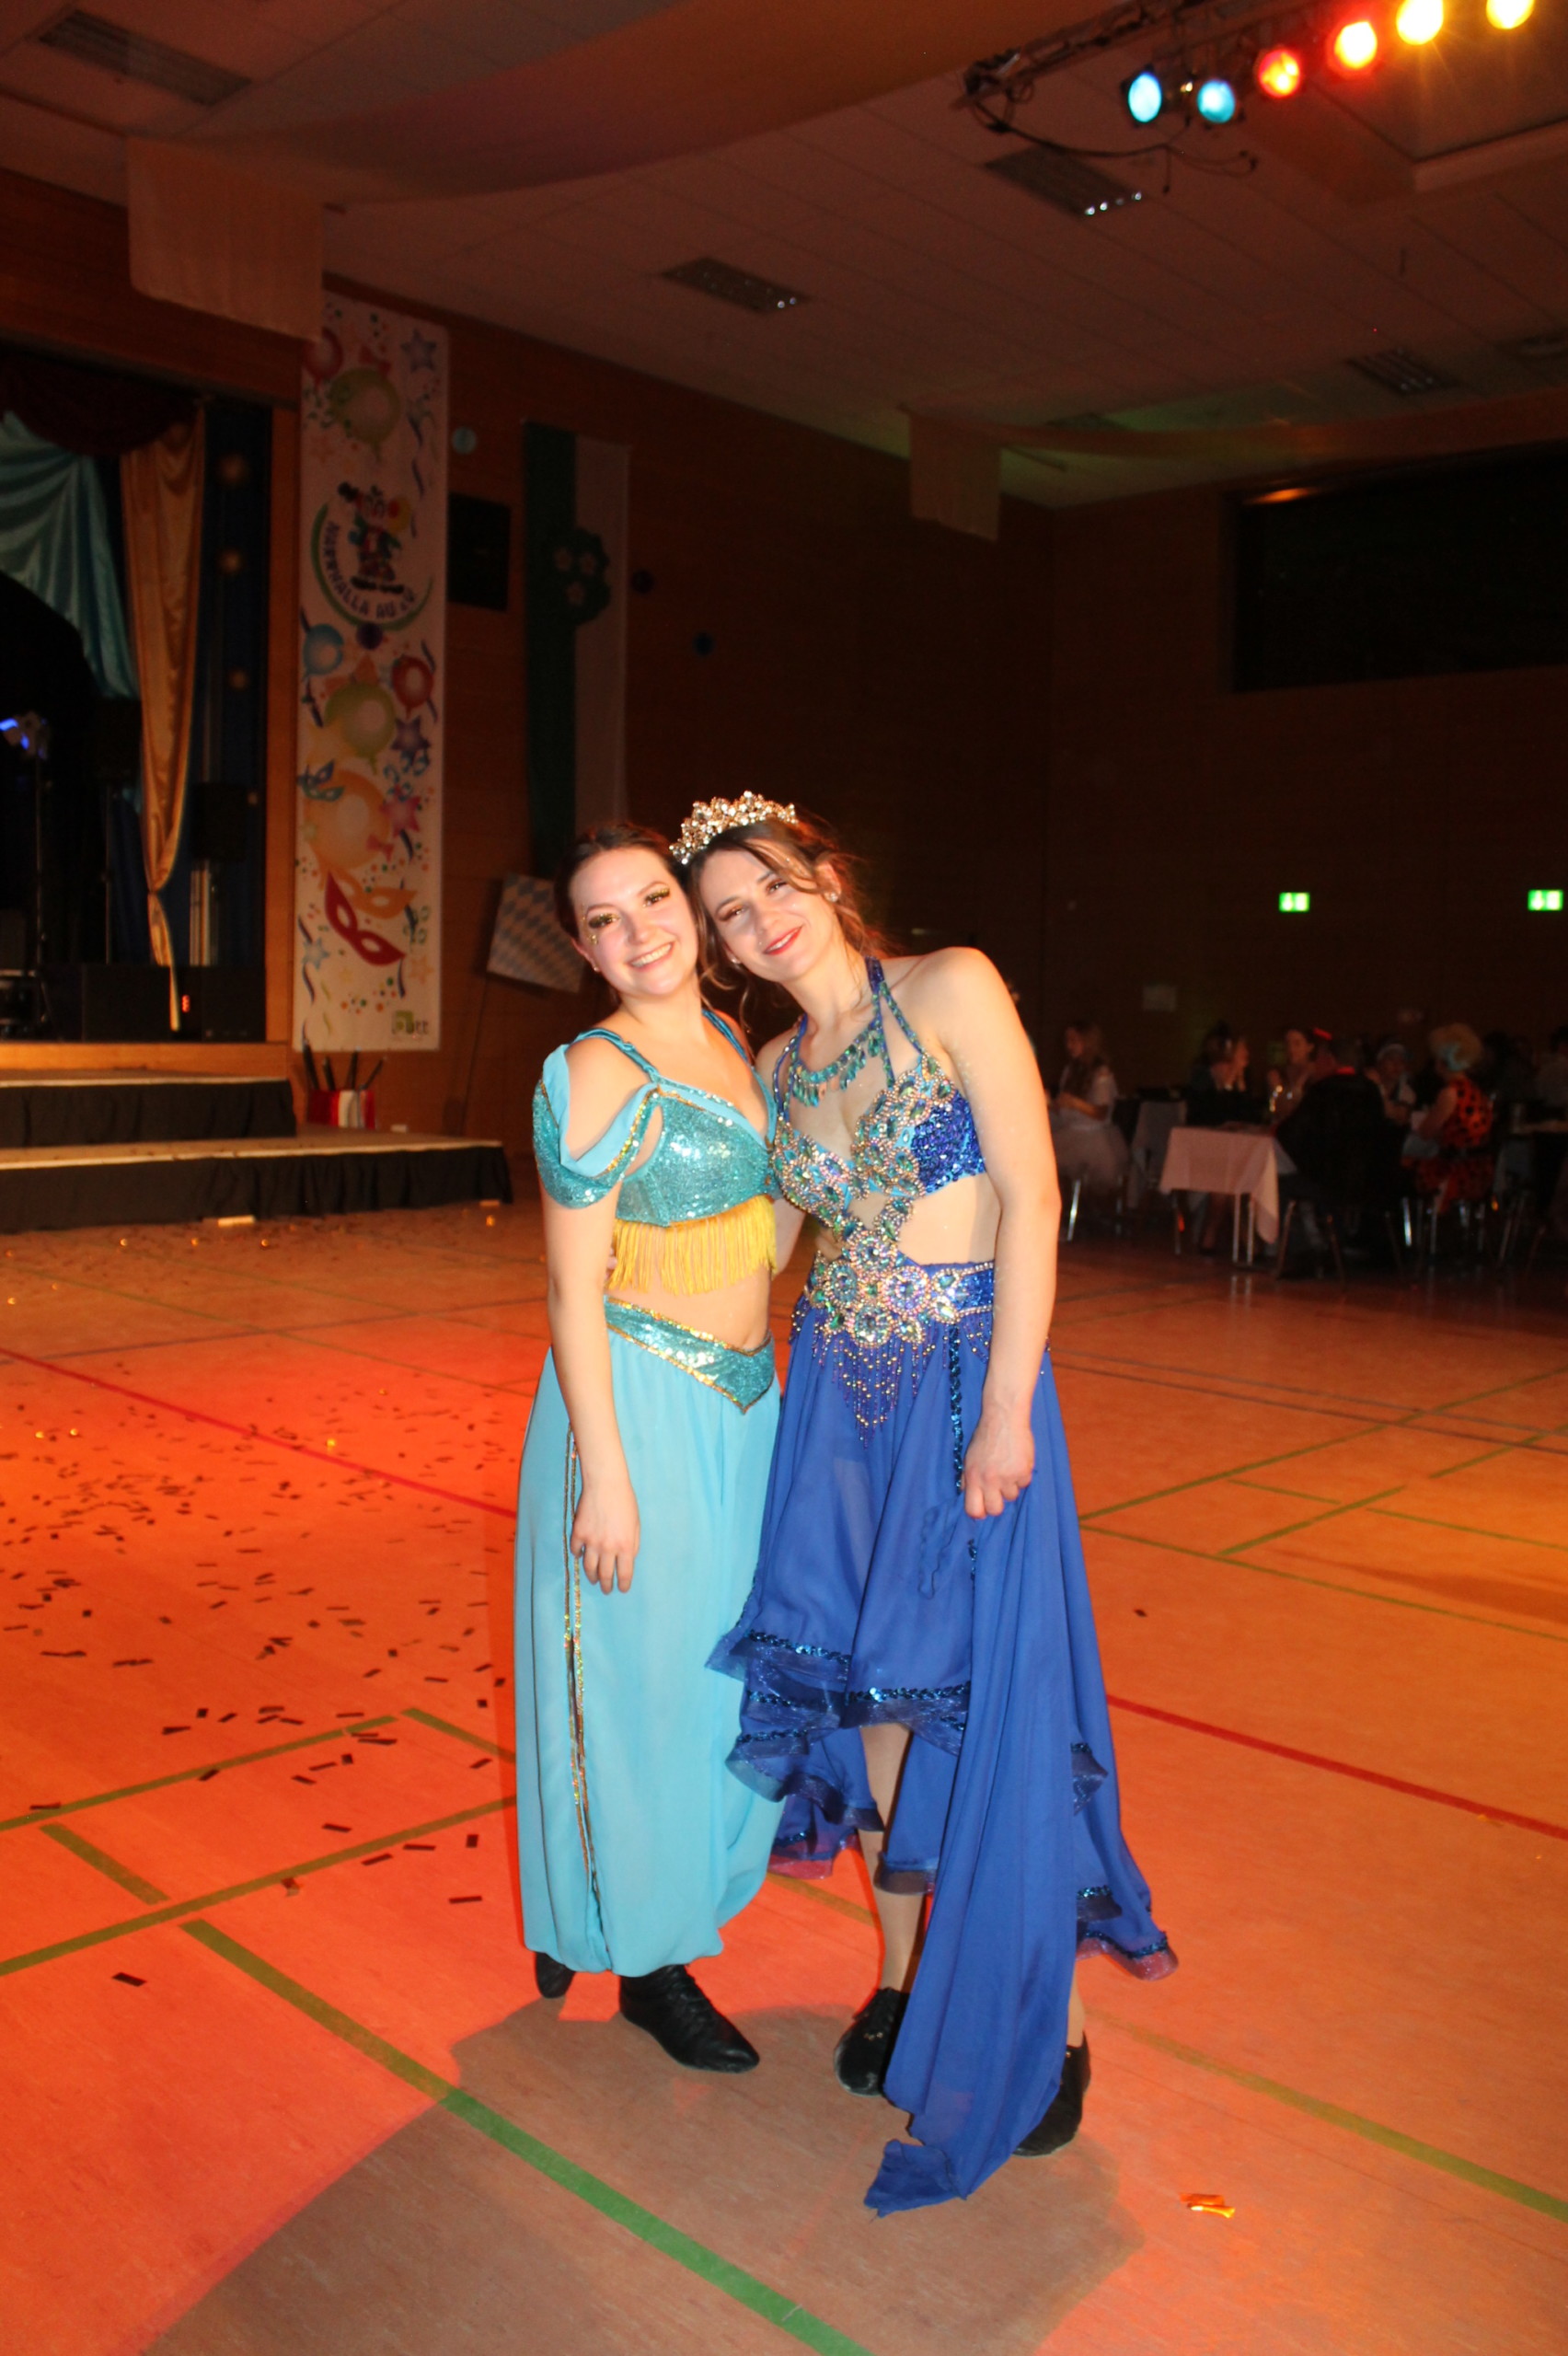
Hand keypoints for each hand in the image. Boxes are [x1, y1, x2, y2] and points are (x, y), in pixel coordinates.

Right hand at [571, 1473, 638, 1592]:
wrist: (606, 1483)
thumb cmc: (625, 1501)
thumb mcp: (636, 1524)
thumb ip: (633, 1545)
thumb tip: (628, 1560)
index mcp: (626, 1546)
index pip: (624, 1574)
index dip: (623, 1585)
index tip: (622, 1589)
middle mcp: (608, 1547)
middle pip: (605, 1575)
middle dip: (607, 1586)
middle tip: (607, 1590)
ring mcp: (591, 1541)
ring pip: (589, 1568)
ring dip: (592, 1577)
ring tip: (594, 1579)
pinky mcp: (578, 1533)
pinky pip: (576, 1551)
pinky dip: (579, 1556)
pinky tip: (582, 1557)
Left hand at [962, 1403, 1034, 1519]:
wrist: (1004, 1418)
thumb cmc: (985, 1436)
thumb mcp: (969, 1457)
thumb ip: (967, 1478)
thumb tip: (966, 1495)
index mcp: (972, 1476)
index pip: (973, 1509)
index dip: (979, 1513)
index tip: (983, 1510)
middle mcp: (988, 1479)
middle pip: (995, 1510)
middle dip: (998, 1503)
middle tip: (999, 1492)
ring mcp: (1007, 1477)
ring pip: (1012, 1496)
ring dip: (1011, 1486)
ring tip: (1008, 1467)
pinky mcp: (1023, 1471)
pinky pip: (1024, 1484)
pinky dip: (1022, 1476)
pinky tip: (1017, 1461)